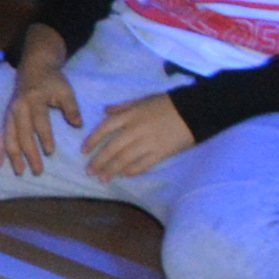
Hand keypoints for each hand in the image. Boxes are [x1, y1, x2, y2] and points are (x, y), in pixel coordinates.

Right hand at [0, 46, 78, 175]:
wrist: (34, 68)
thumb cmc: (52, 81)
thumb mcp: (65, 91)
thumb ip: (71, 108)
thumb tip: (77, 124)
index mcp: (33, 100)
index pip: (39, 122)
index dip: (44, 137)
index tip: (50, 152)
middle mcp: (18, 108)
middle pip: (22, 134)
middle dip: (29, 153)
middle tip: (38, 171)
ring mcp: (9, 114)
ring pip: (9, 137)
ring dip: (13, 156)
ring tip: (20, 172)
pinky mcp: (6, 118)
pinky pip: (0, 136)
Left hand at [84, 94, 198, 181]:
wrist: (195, 111)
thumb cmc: (167, 104)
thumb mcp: (143, 100)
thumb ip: (123, 107)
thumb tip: (105, 111)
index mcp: (130, 115)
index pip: (105, 128)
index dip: (92, 140)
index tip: (83, 151)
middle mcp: (136, 130)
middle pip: (112, 148)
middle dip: (99, 160)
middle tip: (89, 171)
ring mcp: (149, 142)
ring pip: (125, 159)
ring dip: (112, 169)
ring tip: (102, 178)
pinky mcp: (161, 153)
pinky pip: (143, 164)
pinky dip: (132, 171)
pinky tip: (124, 175)